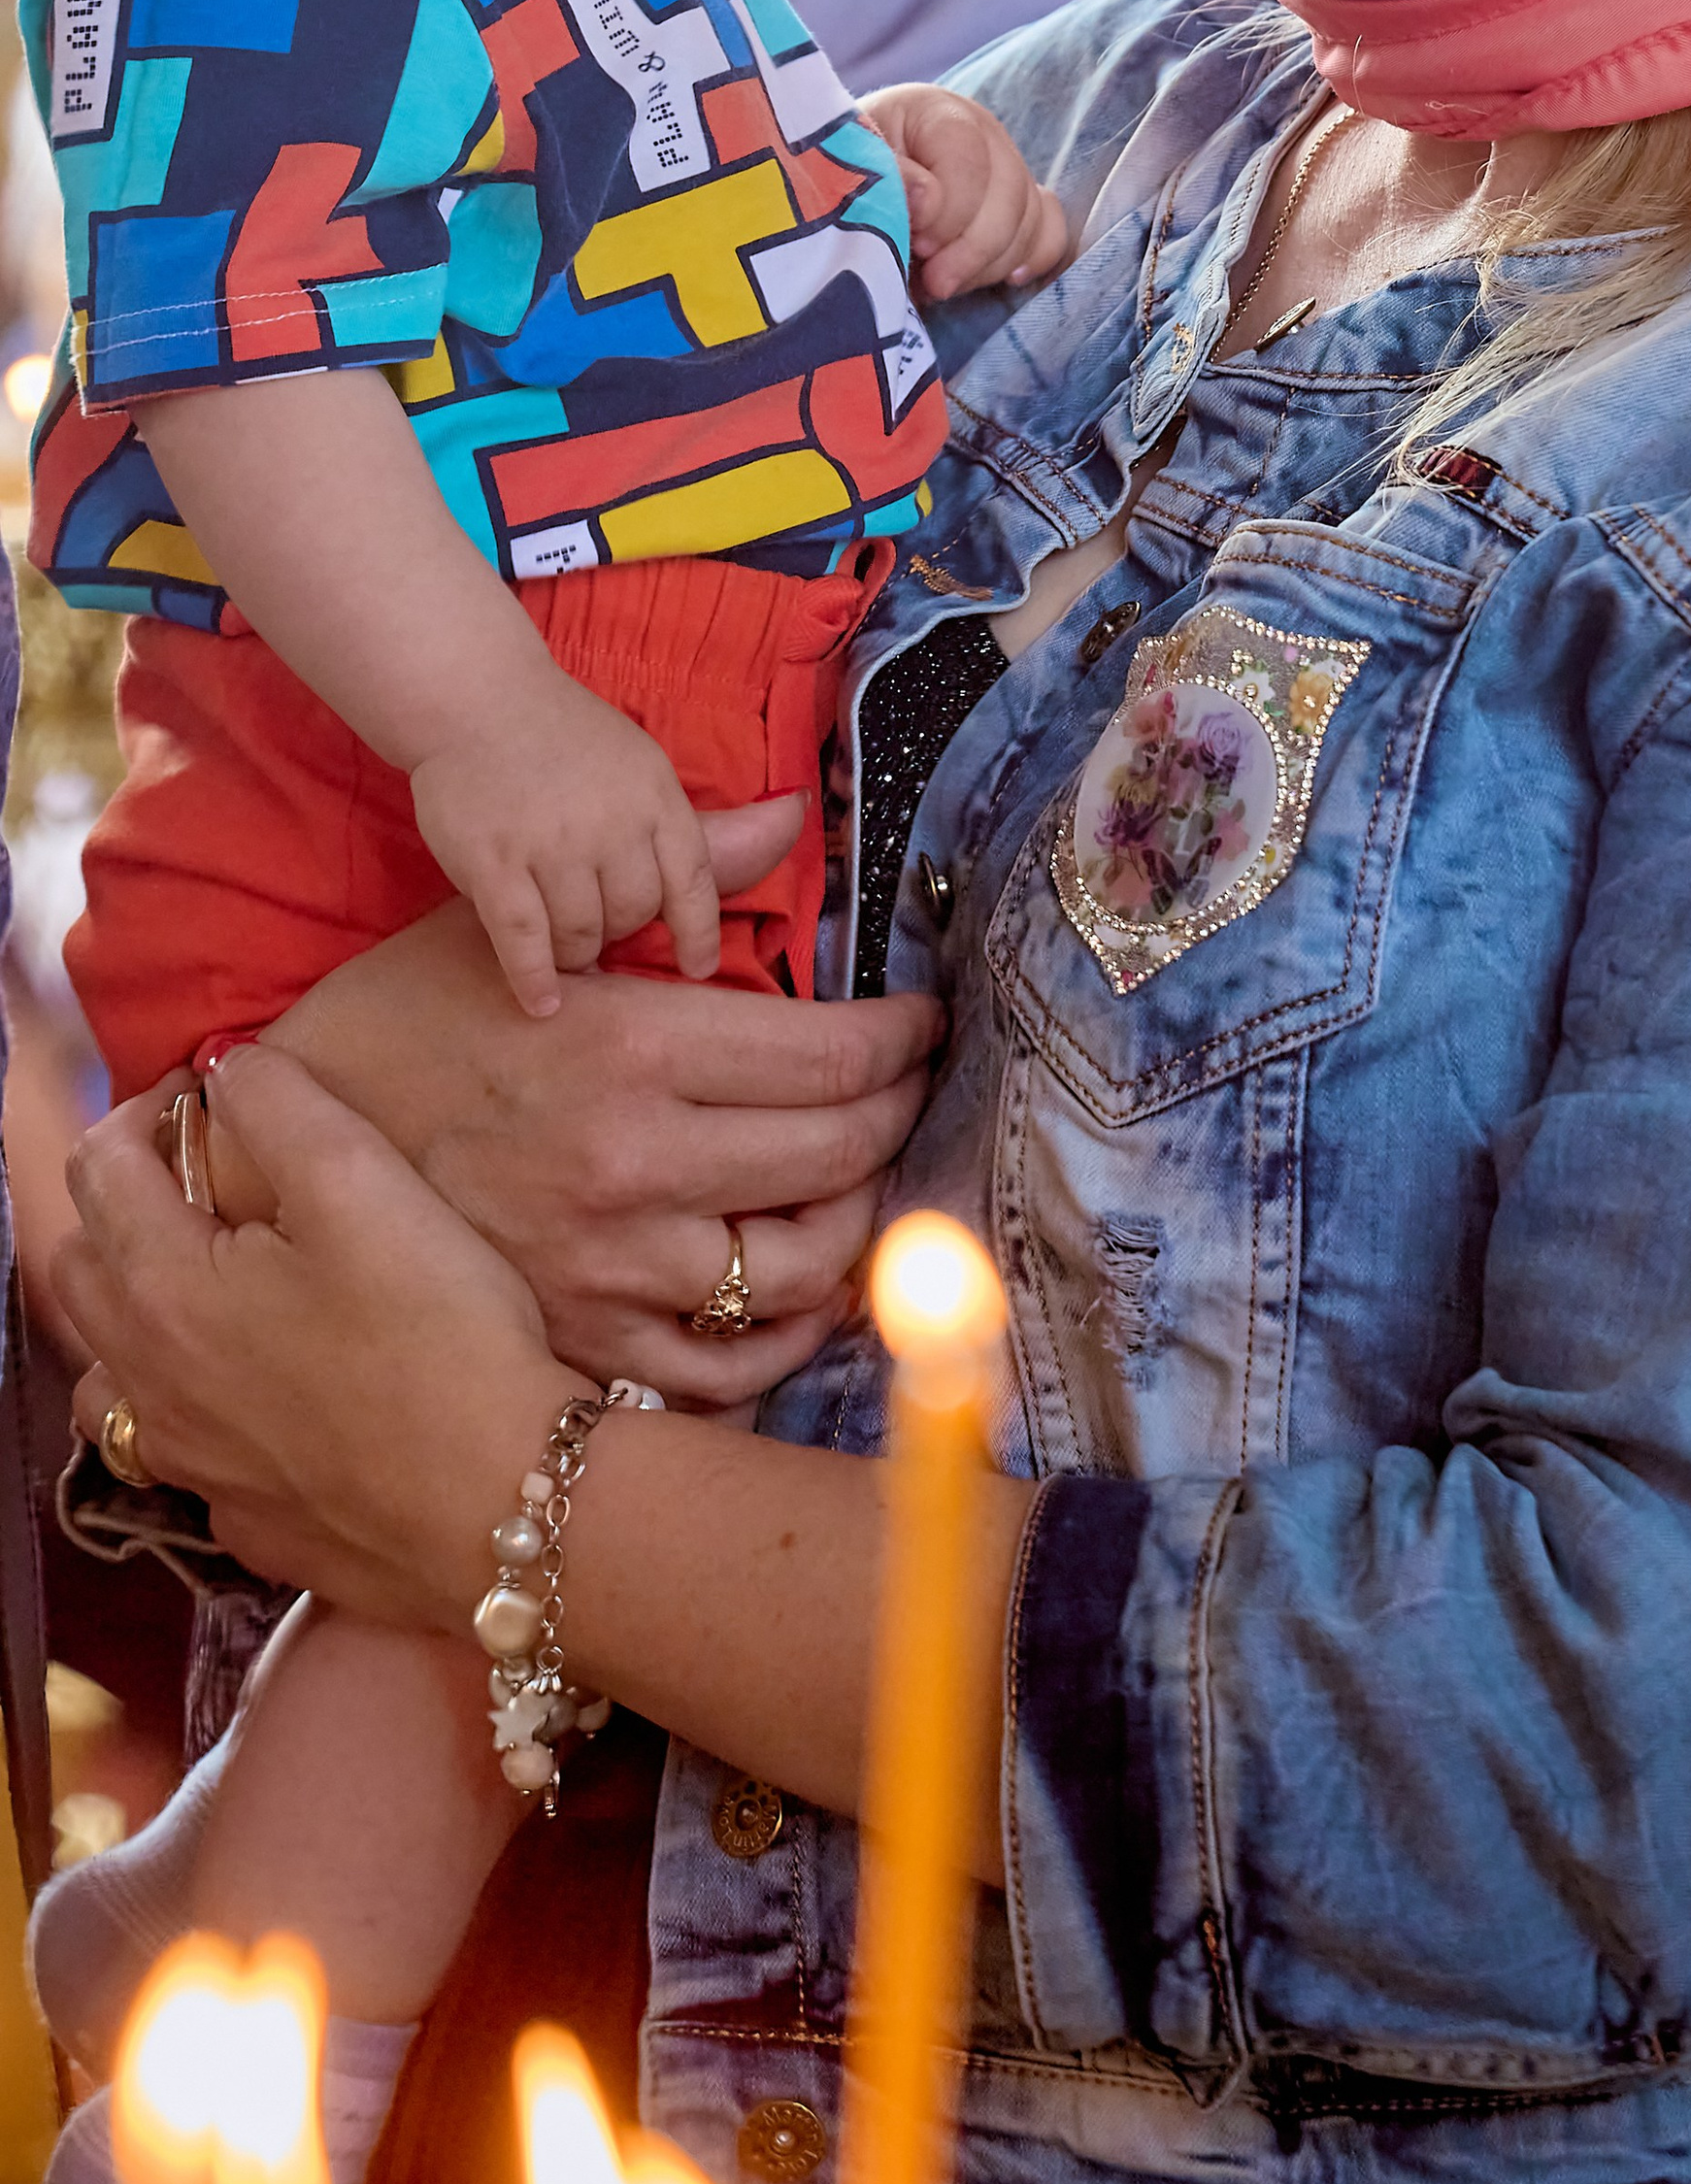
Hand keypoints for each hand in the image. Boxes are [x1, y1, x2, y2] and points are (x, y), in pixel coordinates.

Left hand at [60, 1051, 570, 1625]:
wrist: (494, 1507)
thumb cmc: (436, 1338)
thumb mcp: (367, 1187)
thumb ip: (285, 1107)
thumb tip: (230, 1069)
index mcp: (164, 1287)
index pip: (100, 1168)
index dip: (147, 1109)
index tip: (206, 1096)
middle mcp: (150, 1381)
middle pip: (80, 1269)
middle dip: (124, 1205)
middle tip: (205, 1179)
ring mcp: (190, 1462)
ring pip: (110, 1376)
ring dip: (140, 1316)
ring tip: (220, 1290)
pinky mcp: (242, 1519)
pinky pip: (183, 1449)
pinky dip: (199, 1403)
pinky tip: (274, 1390)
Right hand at [254, 805, 937, 1401]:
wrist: (274, 1145)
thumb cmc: (403, 1018)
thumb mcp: (521, 925)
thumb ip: (672, 872)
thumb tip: (783, 819)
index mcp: (632, 1050)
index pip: (830, 1056)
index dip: (901, 1042)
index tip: (922, 1027)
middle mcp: (633, 1164)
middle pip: (838, 1154)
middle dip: (898, 1117)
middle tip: (907, 1093)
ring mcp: (608, 1263)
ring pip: (801, 1266)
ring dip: (855, 1222)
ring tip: (857, 1183)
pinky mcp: (579, 1336)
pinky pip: (724, 1364)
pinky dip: (782, 1337)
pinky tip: (800, 1296)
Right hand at [407, 664, 724, 1018]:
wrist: (475, 699)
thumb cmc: (562, 736)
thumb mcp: (640, 763)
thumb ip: (678, 818)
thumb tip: (784, 826)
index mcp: (655, 798)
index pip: (694, 882)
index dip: (698, 933)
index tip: (697, 967)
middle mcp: (611, 825)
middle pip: (633, 915)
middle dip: (619, 933)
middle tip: (597, 931)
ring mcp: (551, 846)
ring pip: (580, 934)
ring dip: (575, 953)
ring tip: (564, 952)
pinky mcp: (495, 865)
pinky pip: (523, 941)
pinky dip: (534, 979)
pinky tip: (542, 1003)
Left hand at [858, 83, 1070, 302]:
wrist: (851, 186)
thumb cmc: (843, 174)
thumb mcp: (847, 166)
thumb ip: (886, 179)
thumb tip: (927, 200)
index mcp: (937, 113)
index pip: (968, 158)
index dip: (949, 211)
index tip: (916, 244)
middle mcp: (984, 134)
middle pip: (1011, 193)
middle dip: (972, 249)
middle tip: (932, 281)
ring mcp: (1008, 168)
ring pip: (1029, 220)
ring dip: (988, 265)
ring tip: (940, 285)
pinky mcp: (1020, 205)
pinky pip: (1050, 231)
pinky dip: (1033, 258)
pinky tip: (1005, 279)